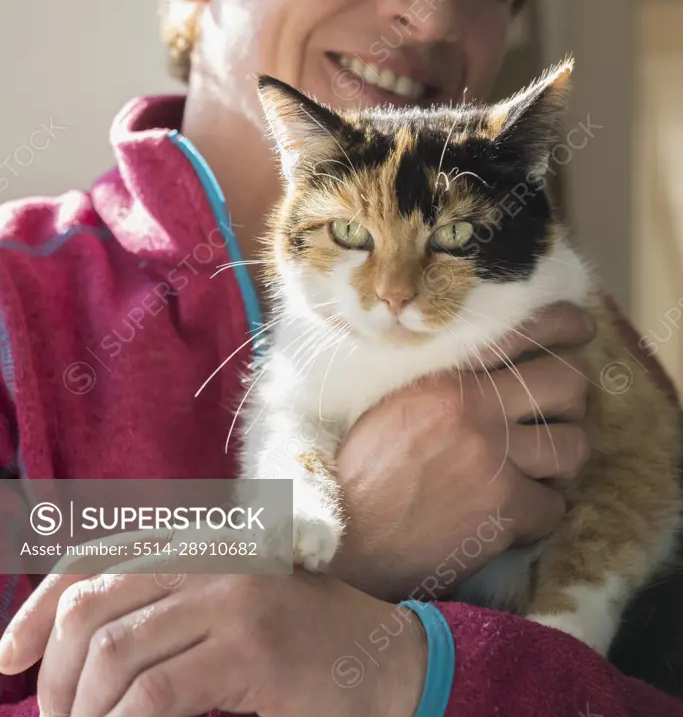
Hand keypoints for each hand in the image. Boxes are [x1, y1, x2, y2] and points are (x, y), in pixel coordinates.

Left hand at [0, 570, 426, 716]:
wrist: (388, 660)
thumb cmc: (303, 645)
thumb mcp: (229, 613)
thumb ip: (169, 616)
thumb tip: (77, 662)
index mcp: (202, 545)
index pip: (97, 557)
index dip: (39, 607)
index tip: (10, 662)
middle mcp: (213, 559)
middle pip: (93, 602)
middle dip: (55, 674)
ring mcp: (233, 599)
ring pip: (115, 651)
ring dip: (83, 709)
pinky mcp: (251, 650)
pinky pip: (156, 693)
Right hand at [329, 301, 593, 600]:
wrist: (346, 537)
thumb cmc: (360, 469)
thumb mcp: (392, 399)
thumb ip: (442, 376)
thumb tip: (488, 362)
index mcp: (445, 374)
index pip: (521, 331)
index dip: (563, 324)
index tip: (581, 329)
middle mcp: (475, 407)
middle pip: (568, 384)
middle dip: (569, 404)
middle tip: (552, 420)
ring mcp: (493, 458)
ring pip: (574, 446)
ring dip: (560, 463)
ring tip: (536, 472)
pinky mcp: (504, 509)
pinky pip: (554, 506)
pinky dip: (538, 515)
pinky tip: (510, 517)